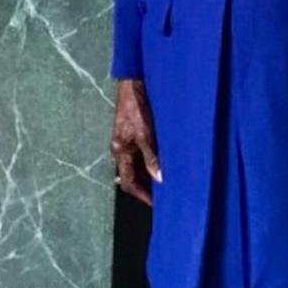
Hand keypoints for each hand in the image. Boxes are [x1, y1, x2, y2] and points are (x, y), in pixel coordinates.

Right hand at [110, 78, 161, 205]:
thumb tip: (159, 178)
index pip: (128, 182)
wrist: (133, 83)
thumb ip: (151, 156)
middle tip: (165, 193)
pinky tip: (164, 160)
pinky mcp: (133, 132)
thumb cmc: (136, 108)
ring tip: (168, 179)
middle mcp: (121, 149)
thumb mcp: (145, 133)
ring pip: (138, 164)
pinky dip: (151, 160)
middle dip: (147, 186)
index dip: (142, 195)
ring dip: (150, 172)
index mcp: (120, 152)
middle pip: (132, 175)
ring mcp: (126, 140)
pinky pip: (141, 153)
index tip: (157, 204)